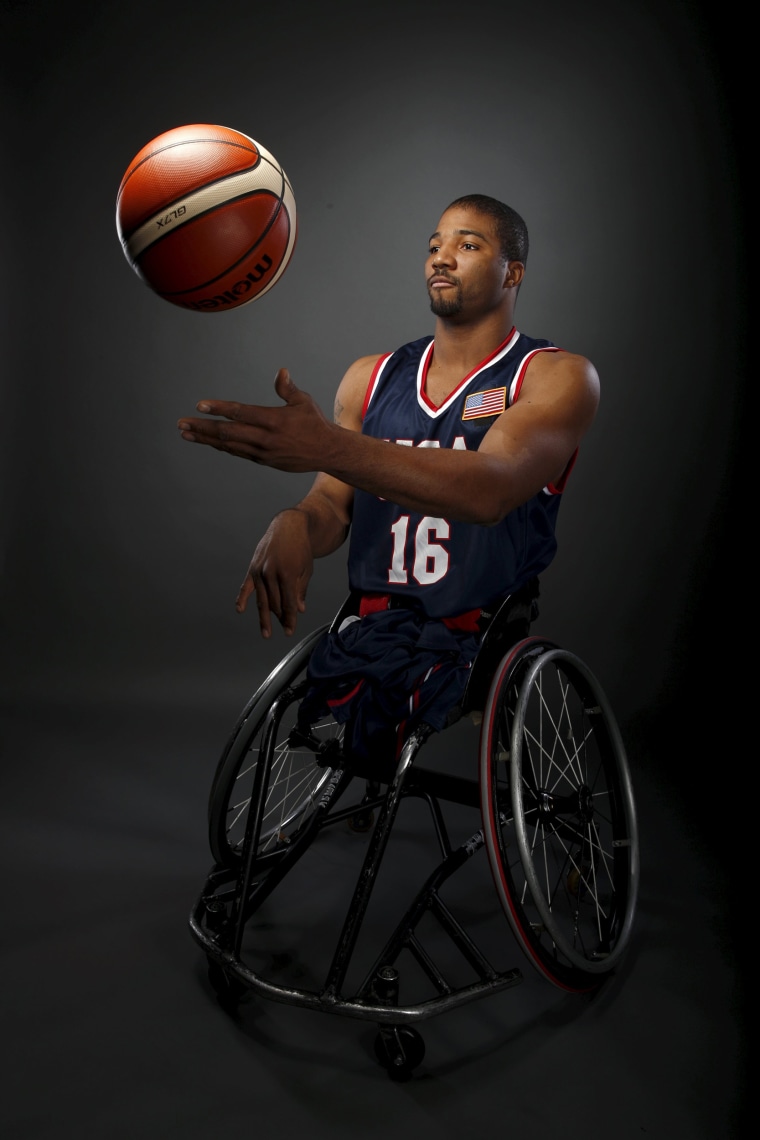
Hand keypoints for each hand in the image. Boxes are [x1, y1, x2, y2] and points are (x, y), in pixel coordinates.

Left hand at [177, 368, 332, 471]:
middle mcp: (265, 438)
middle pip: (227, 432)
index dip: (219, 408)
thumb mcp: (303, 402)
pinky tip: (206, 441)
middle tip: (181, 423)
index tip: (200, 405)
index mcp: (274, 420)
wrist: (327, 452)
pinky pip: (237, 452)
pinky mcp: (263, 461)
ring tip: (185, 433)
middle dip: (202, 427)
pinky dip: (220, 446)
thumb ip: (287, 389)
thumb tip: (281, 372)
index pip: (241, 413)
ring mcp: (262, 452)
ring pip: (228, 445)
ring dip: (205, 439)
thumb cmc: (314, 422)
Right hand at [236, 508, 313, 637]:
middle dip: (280, 618)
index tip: (290, 631)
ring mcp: (259, 571)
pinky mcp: (252, 568)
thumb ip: (300, 590)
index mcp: (287, 573)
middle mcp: (270, 573)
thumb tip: (299, 610)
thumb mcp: (306, 569)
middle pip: (274, 603)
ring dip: (264, 617)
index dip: (289, 619)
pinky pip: (246, 586)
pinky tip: (240, 610)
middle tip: (285, 629)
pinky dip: (242, 598)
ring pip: (262, 599)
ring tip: (266, 632)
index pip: (287, 603)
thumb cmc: (300, 548)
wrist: (288, 527)